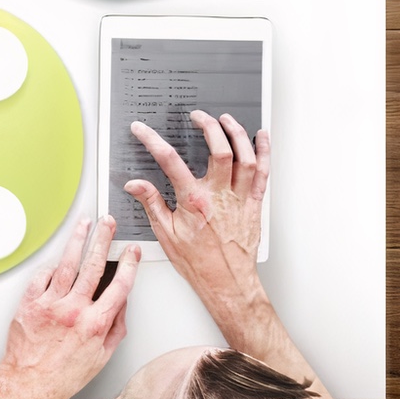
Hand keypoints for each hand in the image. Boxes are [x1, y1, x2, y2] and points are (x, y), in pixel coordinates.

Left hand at [0, 215, 139, 398]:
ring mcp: (50, 304)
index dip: (129, 264)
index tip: (131, 251)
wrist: (28, 382)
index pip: (119, 285)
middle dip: (103, 239)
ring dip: (78, 240)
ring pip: (67, 264)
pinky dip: (52, 266)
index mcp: (95, 323)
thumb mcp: (102, 356)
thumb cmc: (63, 374)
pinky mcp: (30, 302)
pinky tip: (59, 259)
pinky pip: (42, 276)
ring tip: (84, 225)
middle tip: (108, 223)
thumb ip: (115, 327)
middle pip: (93, 265)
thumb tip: (121, 304)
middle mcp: (73, 310)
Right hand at [126, 113, 270, 321]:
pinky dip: (264, 152)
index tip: (143, 130)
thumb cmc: (199, 263)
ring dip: (236, 134)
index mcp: (194, 202)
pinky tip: (260, 138)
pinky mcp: (254, 204)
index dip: (152, 141)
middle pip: (219, 150)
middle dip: (208, 126)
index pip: (170, 162)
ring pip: (245, 157)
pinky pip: (263, 173)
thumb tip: (135, 184)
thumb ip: (151, 203)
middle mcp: (219, 196)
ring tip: (226, 120)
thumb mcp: (166, 233)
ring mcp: (240, 199)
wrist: (227, 281)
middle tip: (198, 116)